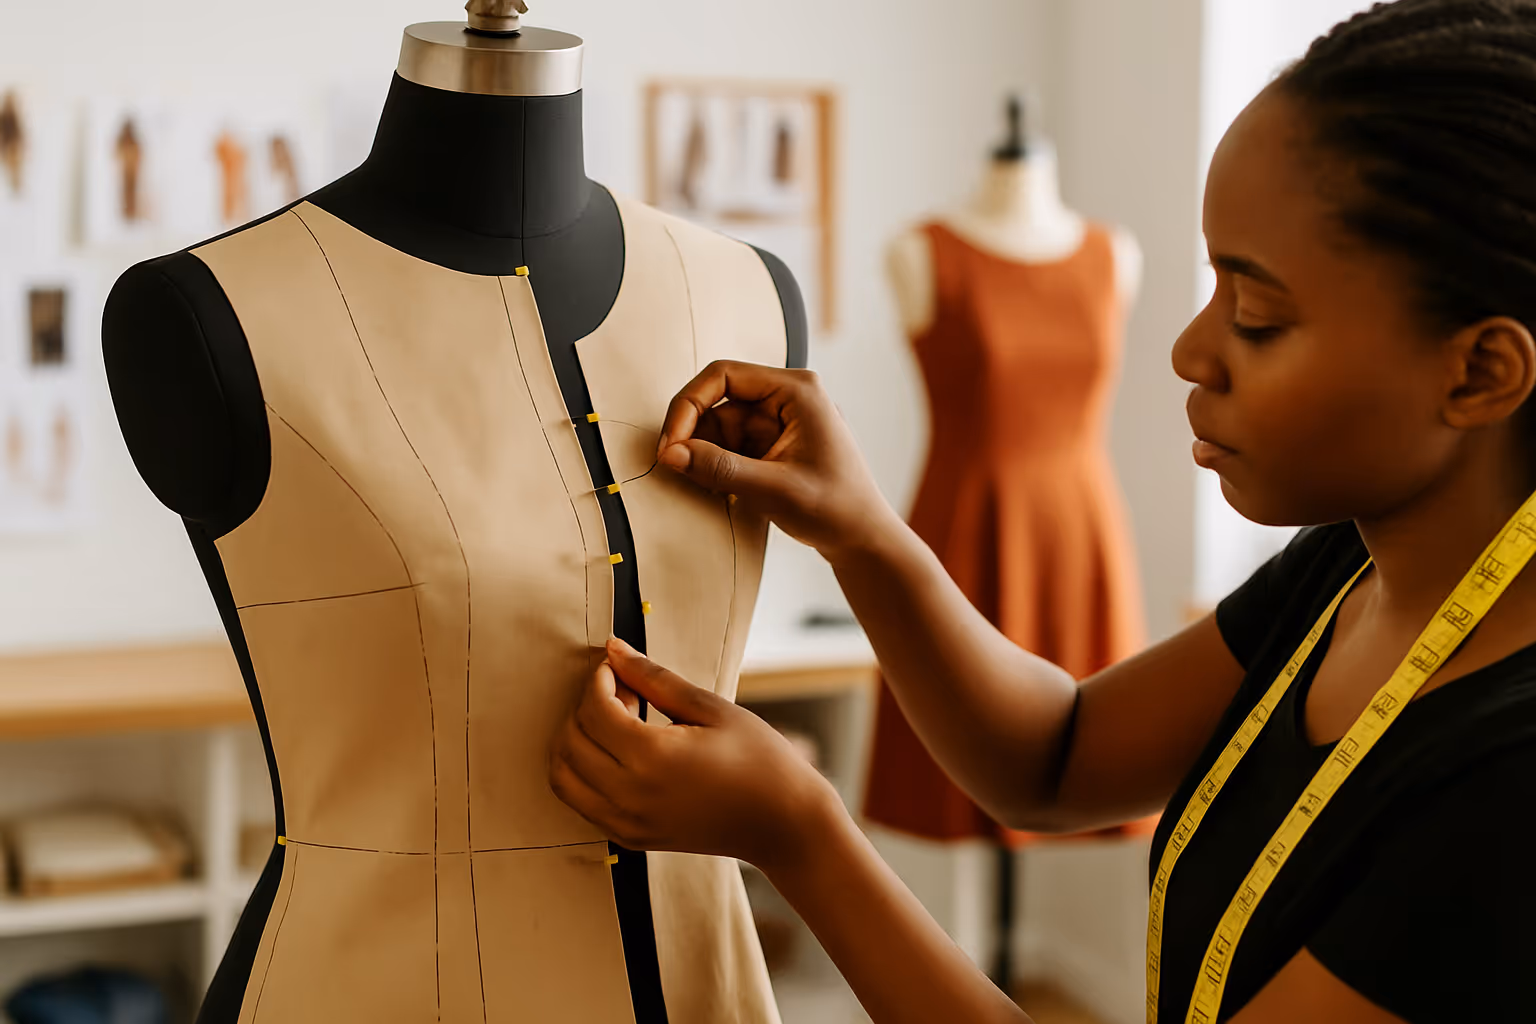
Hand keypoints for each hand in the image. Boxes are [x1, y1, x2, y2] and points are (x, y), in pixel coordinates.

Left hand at [549, 637, 842, 871]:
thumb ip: (654, 678)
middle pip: (570, 741)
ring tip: (618, 724)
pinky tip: (621, 754)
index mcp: (651, 758)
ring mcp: (626, 823)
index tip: (618, 666)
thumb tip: (613, 649)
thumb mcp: (709, 708)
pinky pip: (580, 802)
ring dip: (576, 741)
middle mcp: (630, 796)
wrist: (783, 823)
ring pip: (562, 776)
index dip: (599, 679)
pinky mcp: (630, 838)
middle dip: (585, 707)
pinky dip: (583, 772)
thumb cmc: (759, 759)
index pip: (593, 710)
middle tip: (622, 692)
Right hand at [656, 360, 901, 558]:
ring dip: (704, 452)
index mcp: (796, 390)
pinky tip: (718, 490)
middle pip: (718, 401)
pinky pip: (730, 444)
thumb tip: (670, 454)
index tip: (672, 444)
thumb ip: (720, 468)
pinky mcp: (771, 443)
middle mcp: (786, 397)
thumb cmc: (834, 509)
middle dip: (693, 433)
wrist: (861, 538)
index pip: (724, 375)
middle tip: (673, 467)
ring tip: (702, 485)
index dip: (689, 405)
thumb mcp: (773, 489)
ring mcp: (778, 420)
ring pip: (720, 425)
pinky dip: (716, 463)